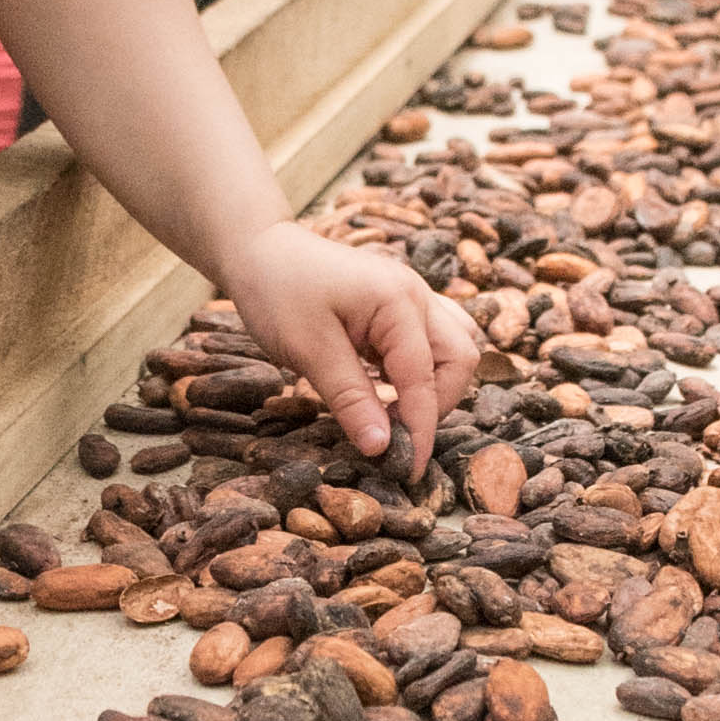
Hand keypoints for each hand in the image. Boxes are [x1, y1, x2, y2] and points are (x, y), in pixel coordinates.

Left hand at [222, 222, 480, 471]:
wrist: (259, 250)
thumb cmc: (278, 292)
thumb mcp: (309, 350)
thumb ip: (351, 399)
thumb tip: (381, 447)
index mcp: (398, 302)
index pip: (425, 380)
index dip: (420, 430)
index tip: (407, 471)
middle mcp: (416, 295)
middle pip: (460, 359)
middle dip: (436, 404)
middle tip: (394, 432)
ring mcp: (412, 296)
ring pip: (453, 347)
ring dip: (434, 384)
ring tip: (390, 407)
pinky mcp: (399, 305)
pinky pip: (430, 340)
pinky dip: (418, 369)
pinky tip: (383, 384)